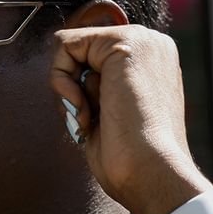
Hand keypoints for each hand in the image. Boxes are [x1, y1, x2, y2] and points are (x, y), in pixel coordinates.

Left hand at [50, 24, 211, 213]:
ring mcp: (141, 40)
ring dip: (68, 91)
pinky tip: (83, 107)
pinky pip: (64, 45)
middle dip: (72, 89)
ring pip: (69, 48)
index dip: (79, 93)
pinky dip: (60, 80)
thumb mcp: (109, 114)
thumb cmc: (130, 160)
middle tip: (90, 121)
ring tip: (93, 119)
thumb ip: (95, 88)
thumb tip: (70, 77)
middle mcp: (150, 45)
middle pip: (79, 52)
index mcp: (151, 63)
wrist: (152, 173)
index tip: (95, 122)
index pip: (91, 59)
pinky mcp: (124, 44)